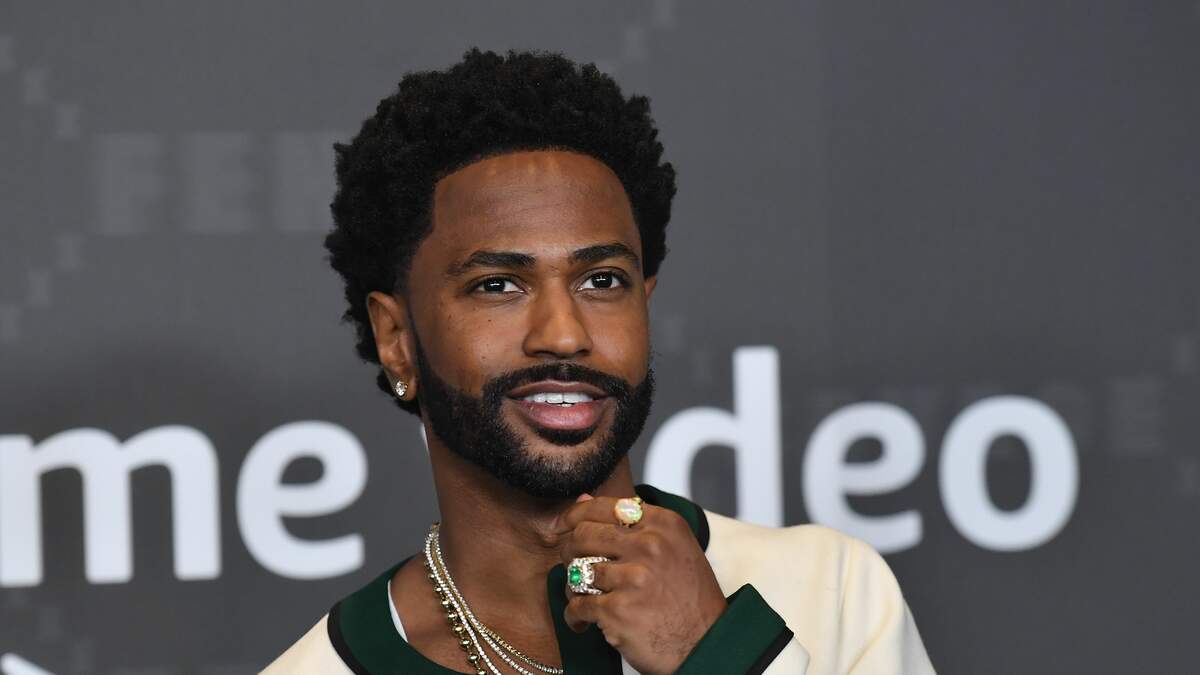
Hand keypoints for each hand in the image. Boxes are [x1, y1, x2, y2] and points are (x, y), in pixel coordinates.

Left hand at [552, 494, 728, 674]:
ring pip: (576, 571)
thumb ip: (632, 522)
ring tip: (584, 598)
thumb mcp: (674, 547)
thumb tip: (583, 498)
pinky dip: (574, 616)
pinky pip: (576, 605)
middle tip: (574, 567)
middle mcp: (649, 545)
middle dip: (569, 552)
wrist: (707, 644)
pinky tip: (583, 622)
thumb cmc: (689, 596)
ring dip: (573, 588)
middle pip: (583, 535)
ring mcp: (633, 578)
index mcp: (663, 524)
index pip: (603, 506)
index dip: (575, 515)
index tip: (564, 526)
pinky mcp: (618, 610)